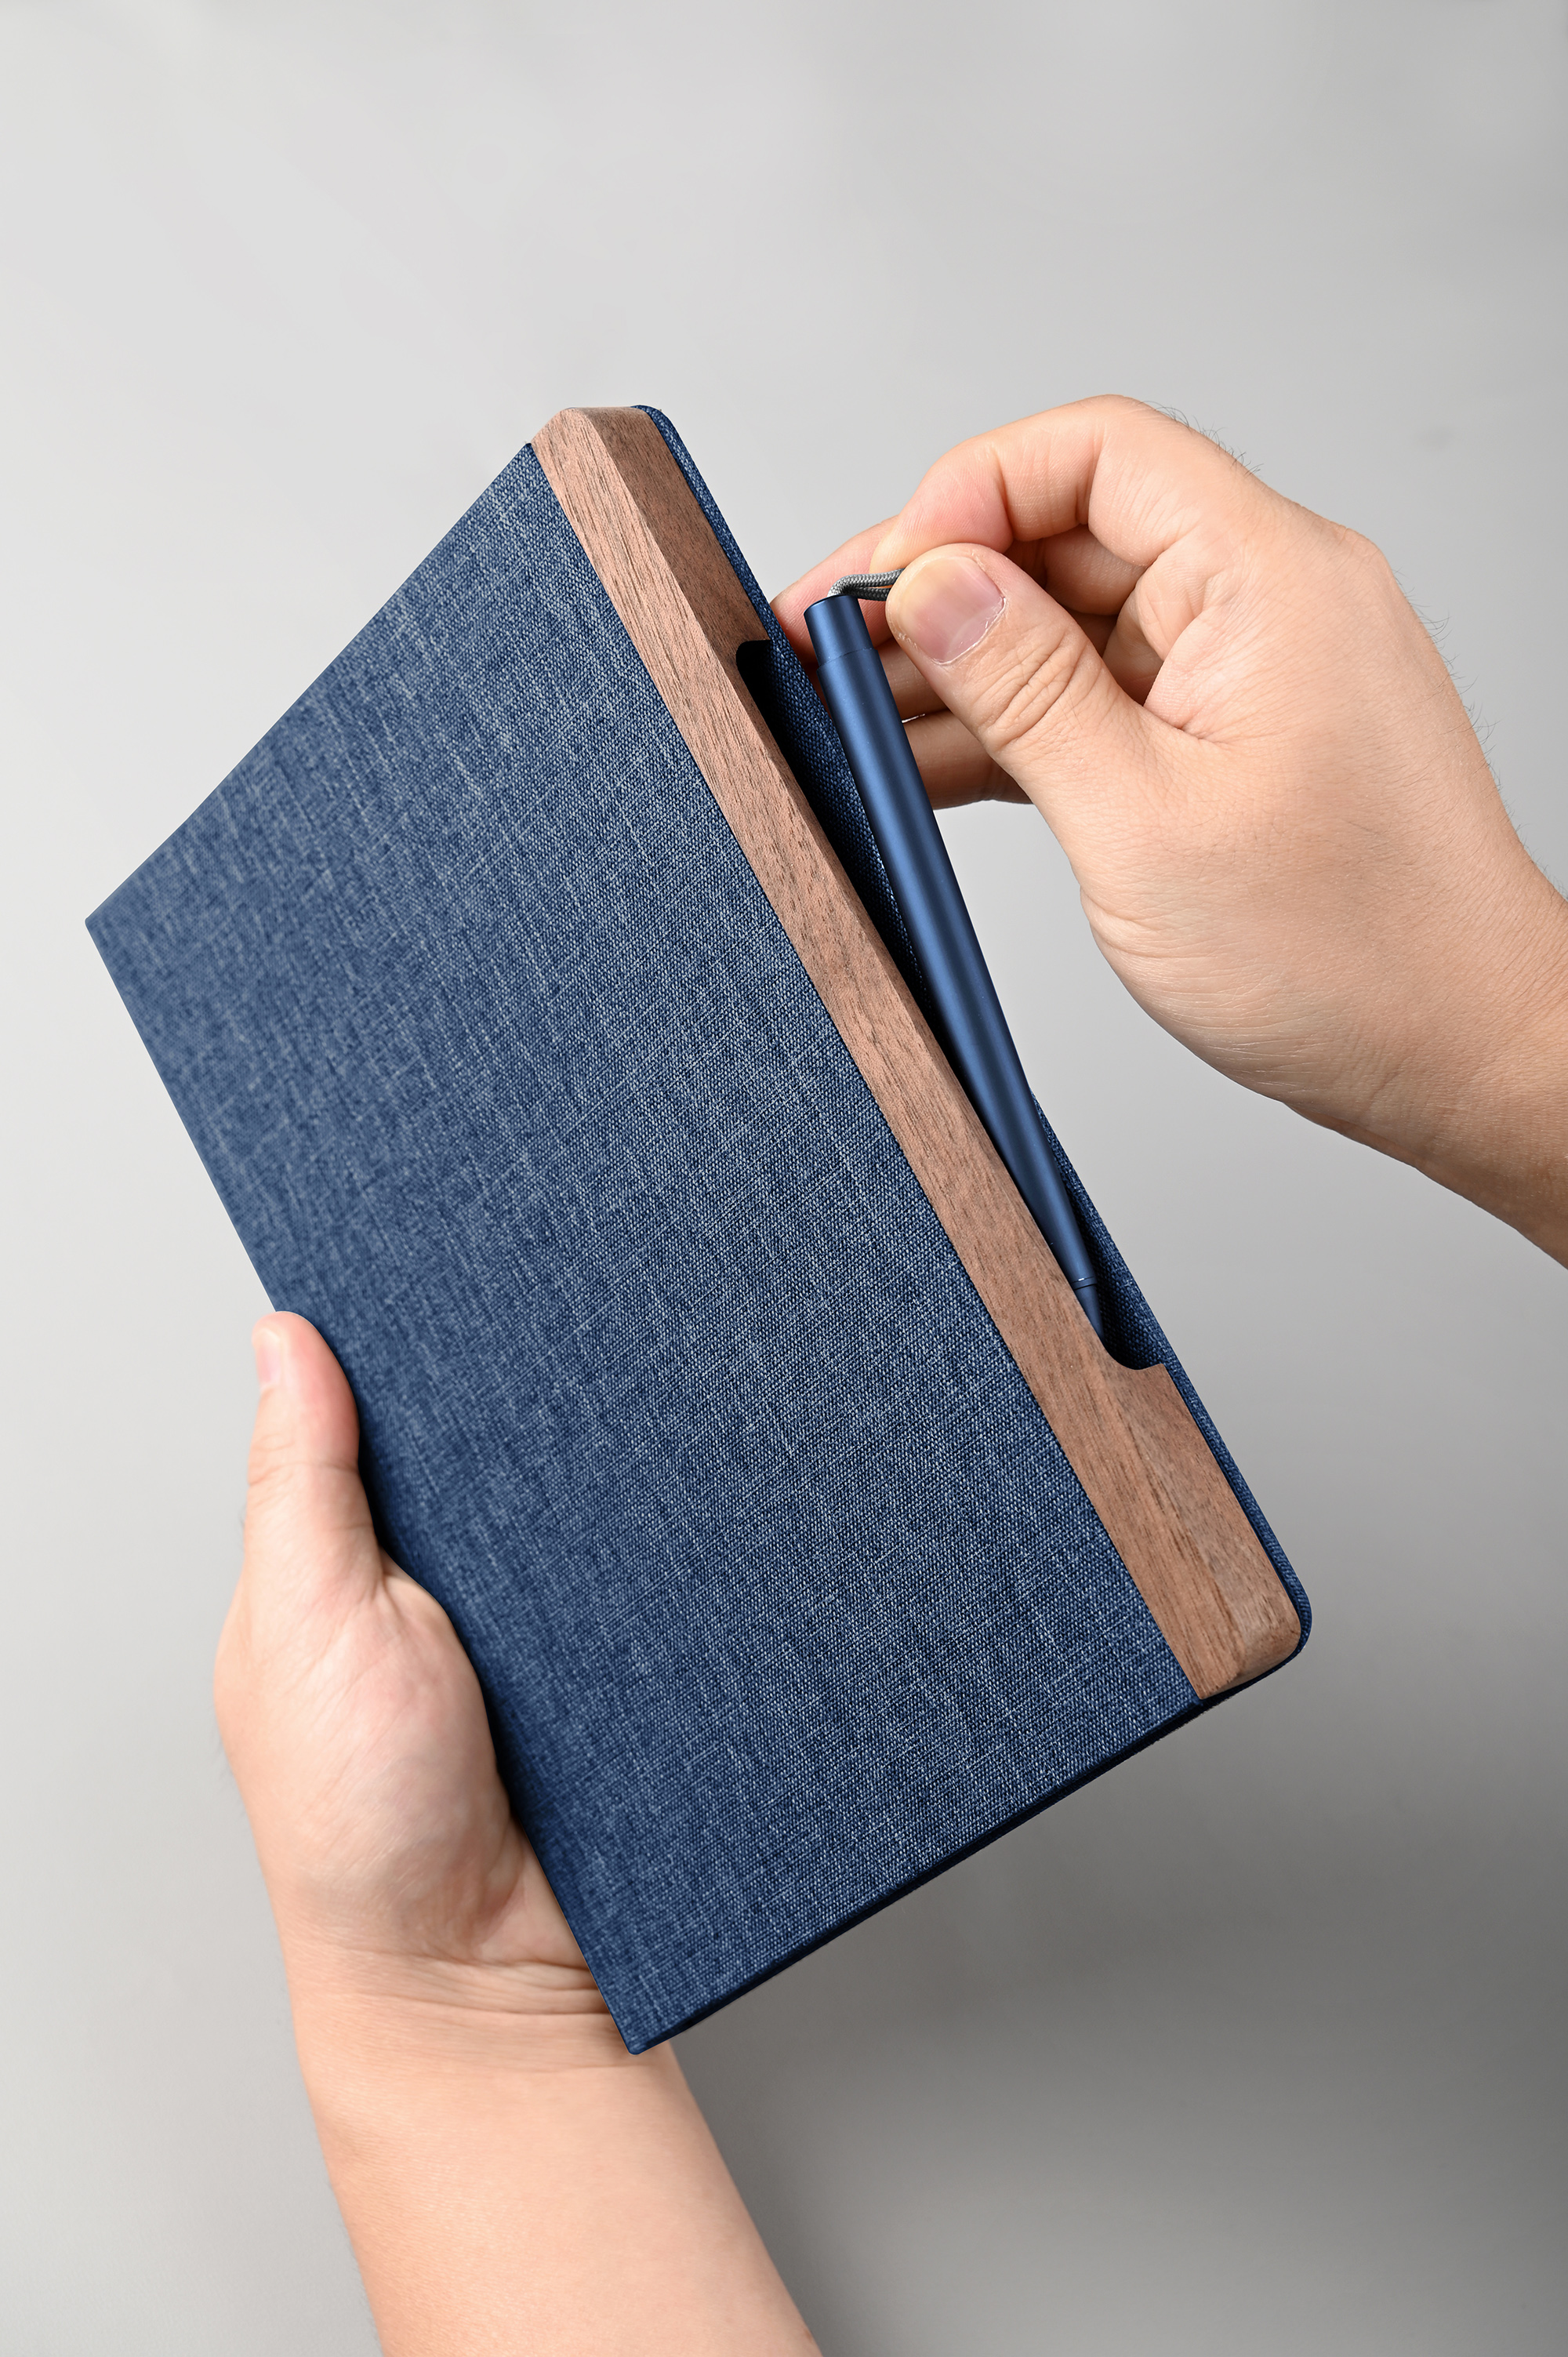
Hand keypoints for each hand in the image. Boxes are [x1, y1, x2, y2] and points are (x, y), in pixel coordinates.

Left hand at [215, 1308, 607, 2050]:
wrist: (484, 1972)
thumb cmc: (362, 1823)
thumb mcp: (309, 1619)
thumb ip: (302, 1480)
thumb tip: (285, 1337)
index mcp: (331, 1556)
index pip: (372, 1413)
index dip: (413, 1344)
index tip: (468, 1269)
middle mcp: (421, 1583)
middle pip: (485, 1448)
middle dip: (530, 1401)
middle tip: (584, 1337)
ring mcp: (515, 1626)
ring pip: (570, 1505)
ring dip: (605, 1479)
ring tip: (647, 1419)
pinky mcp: (596, 1665)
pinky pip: (632, 1576)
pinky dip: (653, 1551)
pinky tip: (676, 1518)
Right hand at [775, 397, 1567, 1263]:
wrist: (1460, 1052)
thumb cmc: (1348, 960)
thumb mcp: (1141, 824)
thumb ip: (1025, 691)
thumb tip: (930, 585)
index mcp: (1269, 579)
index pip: (1095, 453)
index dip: (965, 496)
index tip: (874, 583)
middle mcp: (1269, 596)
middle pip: (1072, 532)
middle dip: (939, 588)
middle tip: (823, 654)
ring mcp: (1254, 666)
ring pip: (1077, 621)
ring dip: (966, 668)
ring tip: (856, 724)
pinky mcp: (1237, 734)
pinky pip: (1106, 694)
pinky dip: (1021, 726)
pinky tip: (930, 764)